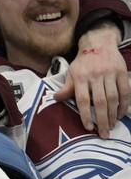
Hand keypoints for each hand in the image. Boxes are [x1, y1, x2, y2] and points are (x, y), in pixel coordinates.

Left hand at [55, 22, 129, 136]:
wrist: (98, 43)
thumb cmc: (83, 62)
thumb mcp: (72, 73)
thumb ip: (67, 87)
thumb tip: (55, 98)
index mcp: (80, 77)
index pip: (83, 99)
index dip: (86, 114)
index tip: (88, 127)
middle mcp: (95, 76)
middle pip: (100, 102)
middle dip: (102, 120)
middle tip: (104, 134)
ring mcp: (110, 74)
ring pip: (113, 98)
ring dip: (113, 115)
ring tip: (111, 126)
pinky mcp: (122, 72)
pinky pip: (125, 92)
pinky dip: (124, 104)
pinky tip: (120, 114)